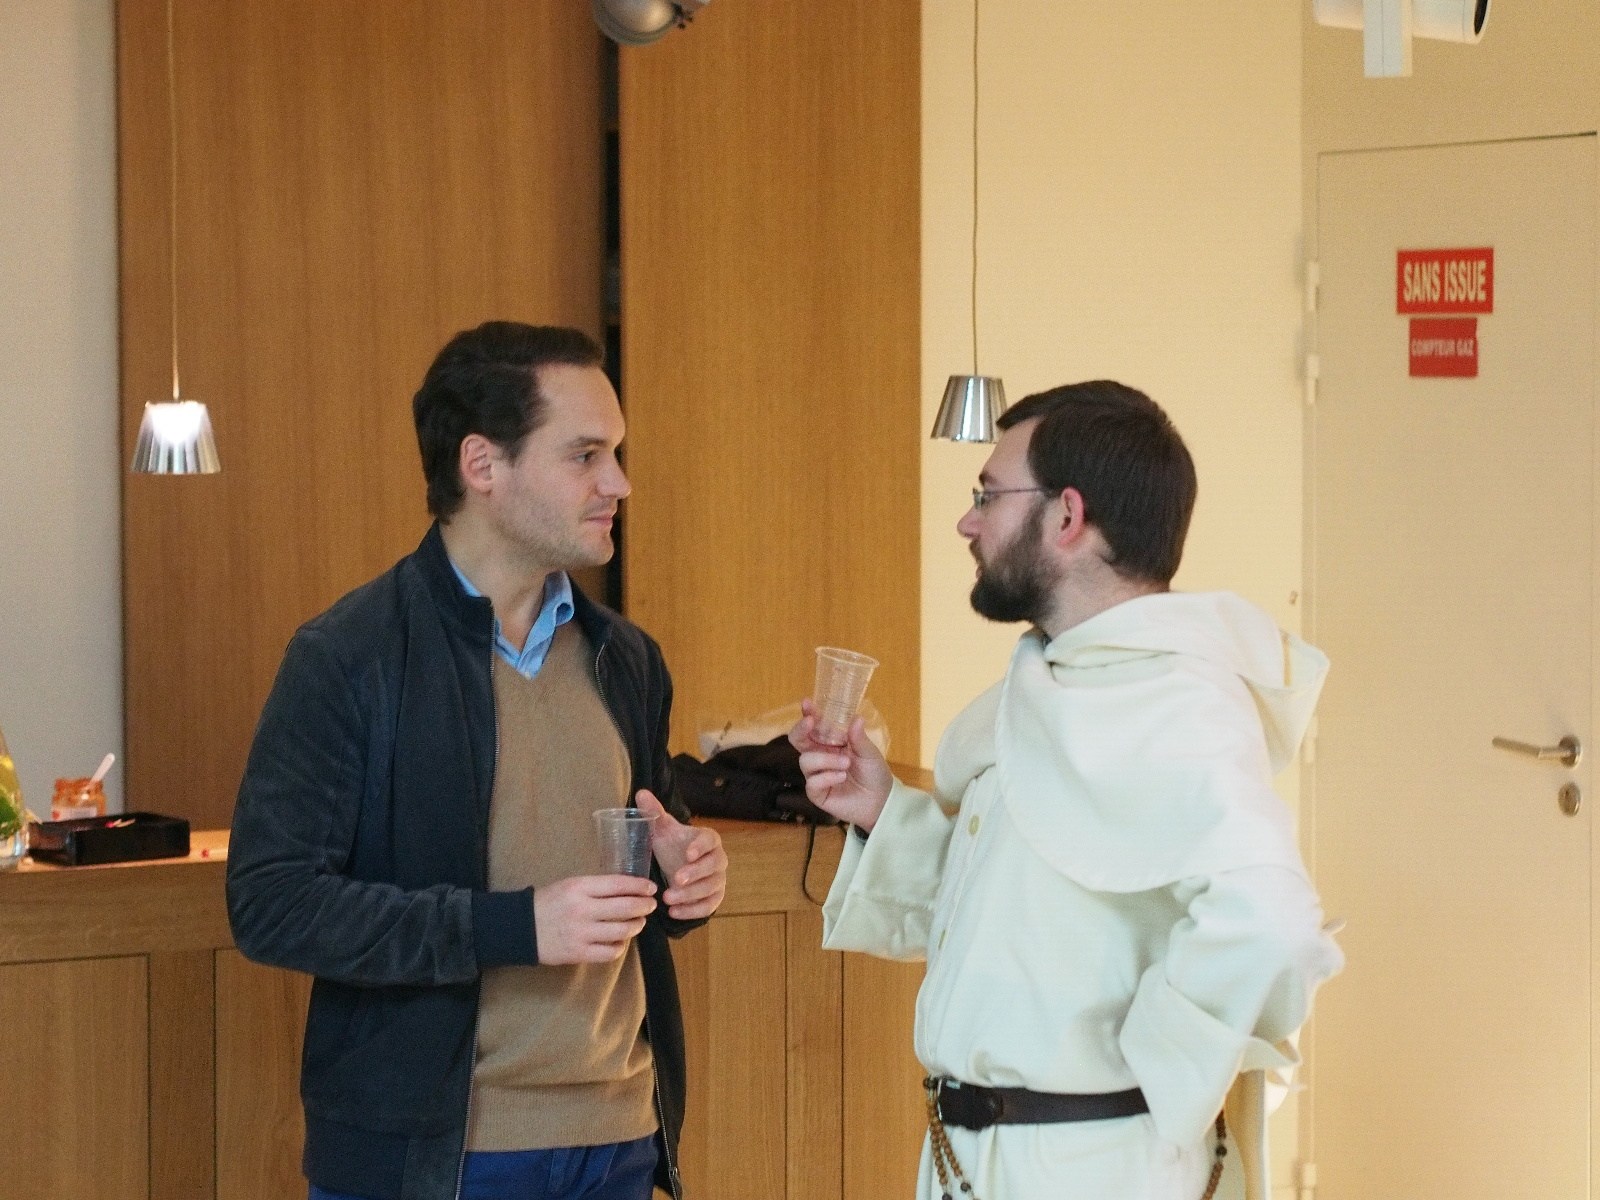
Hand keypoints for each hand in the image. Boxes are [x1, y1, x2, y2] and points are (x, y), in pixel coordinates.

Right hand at [534, 874, 657, 963]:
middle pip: (626, 908)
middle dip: (644, 906)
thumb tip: (629, 889)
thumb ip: (596, 887)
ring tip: (638, 922)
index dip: (639, 886)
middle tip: (650, 905)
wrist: (521, 928)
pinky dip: (620, 946)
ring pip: (622, 931)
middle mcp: (582, 909)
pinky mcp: (578, 953)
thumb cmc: (549, 902)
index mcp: (579, 887)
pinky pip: (610, 952)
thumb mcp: (570, 885)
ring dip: (636, 926)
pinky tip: (619, 941)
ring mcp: (581, 933)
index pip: (618, 884)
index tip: (651, 888)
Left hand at [634, 788, 727, 919]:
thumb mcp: (662, 830)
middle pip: (714, 866)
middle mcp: (718, 859)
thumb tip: (641, 793)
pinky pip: (710, 905)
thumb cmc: (673, 846)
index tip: (687, 854)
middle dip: (695, 874)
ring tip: (668, 899)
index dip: (701, 847)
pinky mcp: (715, 897)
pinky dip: (693, 911)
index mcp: (708, 839)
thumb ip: (654, 812)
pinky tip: (675, 912)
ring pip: (711, 888)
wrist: (679, 866)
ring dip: (691, 895)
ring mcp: (718, 879)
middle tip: (675, 880)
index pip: (710, 840)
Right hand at [788, 699, 892, 830]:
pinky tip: (842, 777)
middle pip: (797, 740)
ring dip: (826, 759)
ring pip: (805, 761)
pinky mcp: (817, 793)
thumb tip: (856, 717)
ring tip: (846, 764)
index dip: (808, 714)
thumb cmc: (874, 774)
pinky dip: (827, 777)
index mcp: (831, 743)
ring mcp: (816, 775)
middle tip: (811, 723)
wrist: (881, 801)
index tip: (807, 704)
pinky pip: (812, 782)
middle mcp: (820, 756)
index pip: (814, 726)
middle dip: (800, 730)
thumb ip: (859, 737)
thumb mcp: (869, 753)